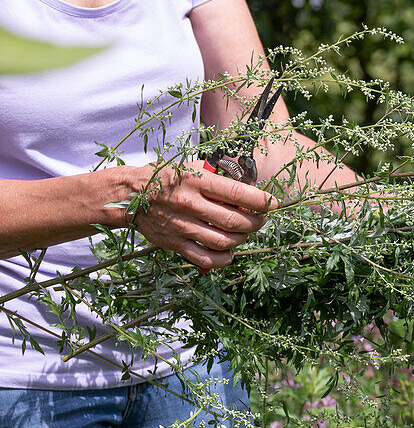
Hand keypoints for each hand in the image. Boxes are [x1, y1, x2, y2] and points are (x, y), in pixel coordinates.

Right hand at [131, 162, 278, 269]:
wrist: (129, 196)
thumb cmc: (166, 179)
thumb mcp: (191, 168)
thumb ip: (218, 177)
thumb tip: (249, 186)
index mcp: (196, 181)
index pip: (239, 194)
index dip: (262, 201)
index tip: (272, 203)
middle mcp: (190, 204)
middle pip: (236, 222)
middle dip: (257, 222)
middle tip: (261, 219)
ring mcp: (183, 227)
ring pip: (225, 242)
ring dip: (243, 239)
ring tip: (245, 232)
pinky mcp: (175, 244)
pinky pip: (206, 259)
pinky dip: (224, 258)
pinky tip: (229, 250)